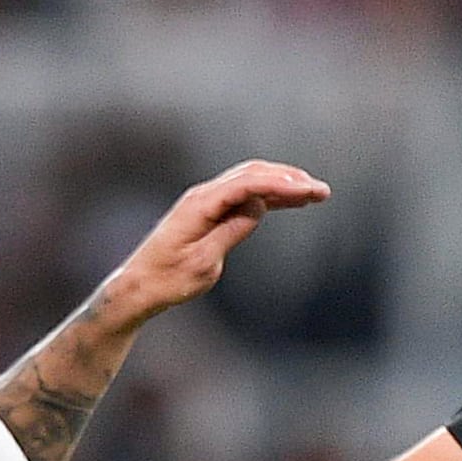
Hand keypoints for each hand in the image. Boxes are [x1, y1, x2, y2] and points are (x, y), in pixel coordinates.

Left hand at [105, 160, 330, 323]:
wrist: (140, 286)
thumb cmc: (168, 279)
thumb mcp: (204, 262)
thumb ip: (231, 230)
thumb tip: (258, 207)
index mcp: (201, 205)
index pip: (249, 184)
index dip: (283, 185)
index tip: (310, 192)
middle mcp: (203, 195)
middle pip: (252, 174)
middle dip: (289, 179)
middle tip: (322, 191)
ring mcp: (206, 201)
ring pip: (250, 182)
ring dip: (282, 185)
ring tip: (314, 193)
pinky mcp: (208, 212)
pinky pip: (243, 196)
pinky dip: (268, 196)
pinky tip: (290, 201)